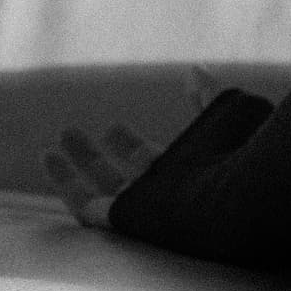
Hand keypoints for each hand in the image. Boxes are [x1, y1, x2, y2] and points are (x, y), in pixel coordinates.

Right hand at [41, 67, 233, 228]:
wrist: (238, 201)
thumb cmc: (237, 160)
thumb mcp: (226, 119)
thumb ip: (209, 97)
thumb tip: (195, 68)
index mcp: (188, 175)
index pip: (153, 162)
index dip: (127, 145)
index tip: (110, 127)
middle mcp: (166, 196)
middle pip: (123, 179)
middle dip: (95, 157)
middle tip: (69, 132)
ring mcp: (146, 211)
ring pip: (102, 193)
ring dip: (77, 168)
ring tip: (56, 142)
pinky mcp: (126, 222)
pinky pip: (88, 211)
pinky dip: (68, 187)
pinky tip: (51, 158)